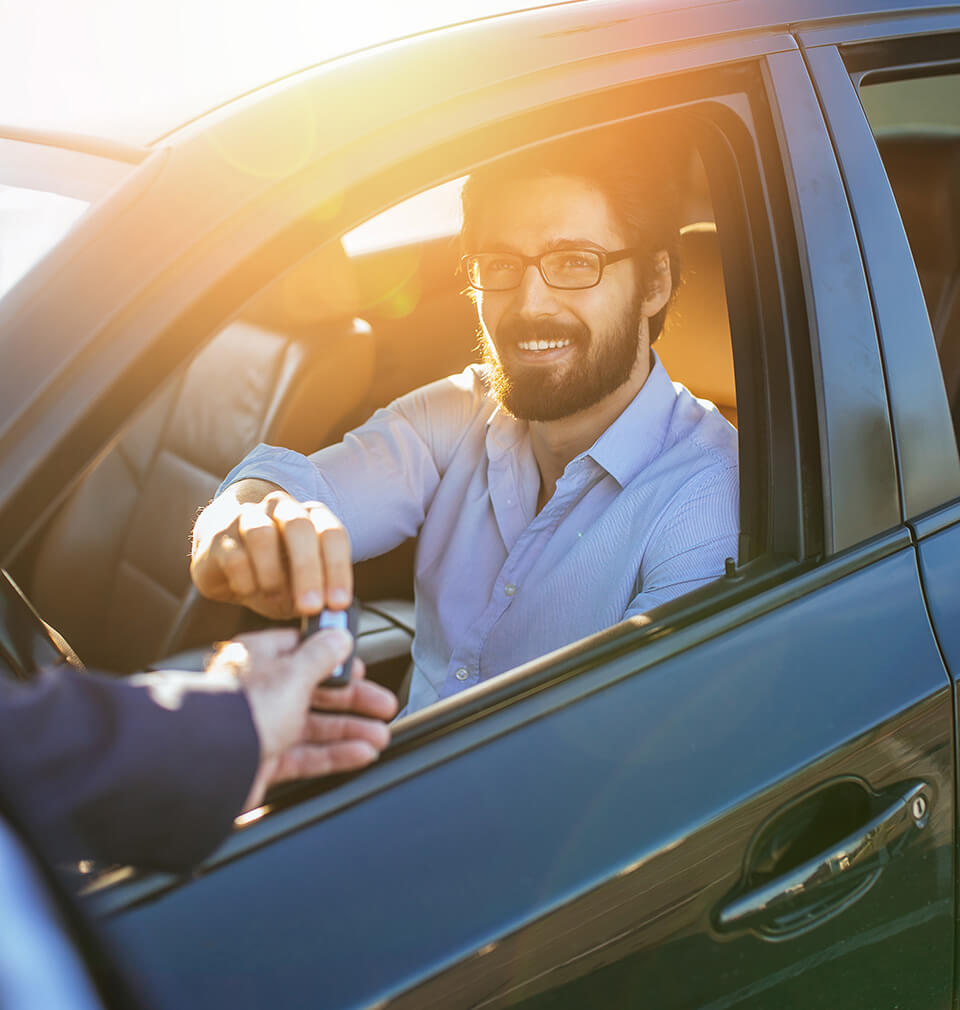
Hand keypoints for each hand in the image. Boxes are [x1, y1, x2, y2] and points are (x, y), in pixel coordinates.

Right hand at [191, 481, 352, 618]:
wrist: (223, 555)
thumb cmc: (272, 570)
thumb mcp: (300, 583)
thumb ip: (316, 596)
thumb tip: (330, 619)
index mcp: (310, 517)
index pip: (332, 534)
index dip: (338, 569)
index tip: (338, 603)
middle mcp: (281, 509)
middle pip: (298, 527)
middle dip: (308, 570)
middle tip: (311, 607)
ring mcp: (247, 518)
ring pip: (261, 534)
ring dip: (272, 573)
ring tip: (274, 597)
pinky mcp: (218, 537)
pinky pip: (233, 556)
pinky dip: (244, 581)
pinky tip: (248, 591)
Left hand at [206, 627, 397, 809]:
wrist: (207, 763)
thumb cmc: (240, 709)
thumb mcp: (293, 673)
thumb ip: (323, 655)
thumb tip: (340, 638)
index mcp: (260, 658)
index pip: (304, 651)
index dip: (335, 660)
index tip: (361, 669)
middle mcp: (260, 690)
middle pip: (316, 691)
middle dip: (353, 701)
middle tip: (382, 706)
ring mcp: (261, 726)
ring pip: (314, 725)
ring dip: (350, 730)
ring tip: (380, 736)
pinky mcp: (264, 759)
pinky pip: (307, 754)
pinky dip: (335, 754)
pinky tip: (360, 753)